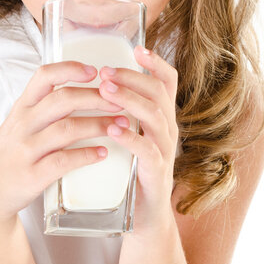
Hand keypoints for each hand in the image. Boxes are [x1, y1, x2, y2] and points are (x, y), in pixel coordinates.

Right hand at [0, 61, 123, 226]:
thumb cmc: (10, 152)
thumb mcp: (19, 122)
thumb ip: (44, 106)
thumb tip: (83, 89)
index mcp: (23, 107)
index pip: (44, 76)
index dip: (70, 69)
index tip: (94, 71)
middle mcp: (23, 124)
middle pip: (62, 100)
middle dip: (96, 98)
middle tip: (120, 101)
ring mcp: (26, 149)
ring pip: (66, 129)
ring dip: (98, 125)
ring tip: (121, 125)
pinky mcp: (31, 175)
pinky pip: (62, 161)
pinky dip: (86, 155)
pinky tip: (103, 153)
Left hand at [98, 46, 178, 231]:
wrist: (142, 216)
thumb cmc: (130, 167)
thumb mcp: (130, 131)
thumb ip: (121, 108)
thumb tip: (96, 79)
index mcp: (161, 115)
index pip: (168, 81)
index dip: (156, 62)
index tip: (137, 48)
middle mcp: (168, 128)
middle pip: (158, 92)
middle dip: (131, 78)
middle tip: (105, 72)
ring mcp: (165, 150)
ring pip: (155, 115)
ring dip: (129, 99)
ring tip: (105, 90)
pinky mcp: (157, 173)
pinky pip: (148, 150)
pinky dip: (130, 137)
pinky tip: (112, 129)